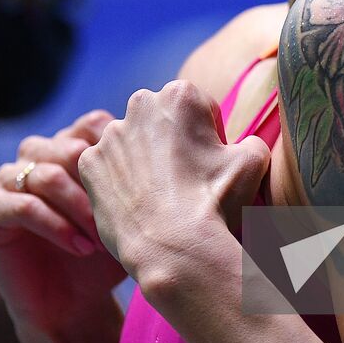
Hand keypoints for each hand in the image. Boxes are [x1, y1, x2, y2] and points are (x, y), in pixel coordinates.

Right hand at [0, 111, 126, 333]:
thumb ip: (145, 181)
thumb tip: (188, 154)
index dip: (116, 148)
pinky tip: (80, 247)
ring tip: (101, 238)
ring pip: (44, 174)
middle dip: (97, 183)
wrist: (73, 305)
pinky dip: (54, 224)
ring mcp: (9, 179)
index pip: (91, 124)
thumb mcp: (129, 216)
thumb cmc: (106, 256)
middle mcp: (37, 156)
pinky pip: (20, 204)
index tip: (142, 181)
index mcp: (70, 146)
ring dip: (78, 206)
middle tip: (120, 216)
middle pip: (67, 146)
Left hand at [77, 79, 269, 287]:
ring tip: (161, 197)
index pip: (199, 109)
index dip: (211, 138)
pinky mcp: (90, 163)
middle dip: (173, 143)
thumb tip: (246, 144)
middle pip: (161, 121)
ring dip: (144, 161)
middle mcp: (139, 105)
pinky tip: (137, 204)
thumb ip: (251, 141)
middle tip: (186, 181)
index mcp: (180, 95)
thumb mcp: (253, 162)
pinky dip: (119, 182)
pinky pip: (107, 168)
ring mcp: (110, 134)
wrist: (174, 247)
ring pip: (133, 143)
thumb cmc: (215, 202)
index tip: (211, 165)